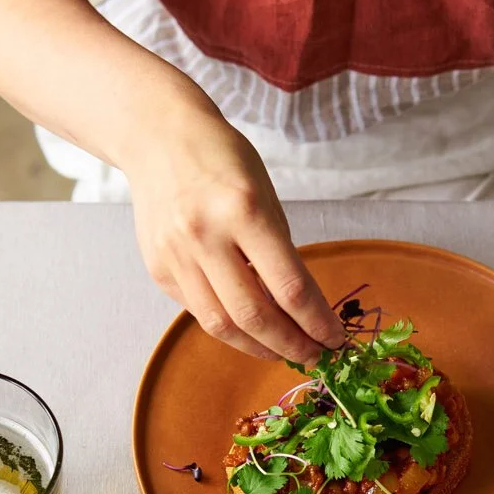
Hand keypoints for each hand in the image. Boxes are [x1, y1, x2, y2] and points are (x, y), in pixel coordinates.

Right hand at [122, 109, 346, 361]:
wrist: (158, 137)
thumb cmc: (222, 159)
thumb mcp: (264, 191)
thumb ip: (277, 248)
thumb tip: (298, 306)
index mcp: (245, 210)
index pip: (290, 286)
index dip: (317, 322)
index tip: (335, 338)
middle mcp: (206, 236)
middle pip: (255, 315)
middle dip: (291, 345)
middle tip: (314, 356)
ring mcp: (176, 255)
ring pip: (221, 324)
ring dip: (258, 347)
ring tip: (282, 352)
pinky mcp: (158, 268)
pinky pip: (197, 310)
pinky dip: (227, 325)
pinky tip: (247, 327)